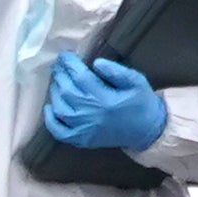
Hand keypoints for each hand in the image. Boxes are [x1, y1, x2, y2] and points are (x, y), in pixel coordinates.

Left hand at [47, 55, 169, 154]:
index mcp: (104, 98)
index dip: (69, 64)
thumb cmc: (141, 103)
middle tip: (59, 65)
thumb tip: (96, 63)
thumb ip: (116, 71)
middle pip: (66, 91)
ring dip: (55, 93)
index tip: (64, 55)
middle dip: (60, 75)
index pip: (79, 77)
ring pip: (60, 108)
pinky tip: (50, 107)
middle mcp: (91, 114)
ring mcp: (85, 129)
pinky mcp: (82, 140)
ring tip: (58, 81)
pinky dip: (51, 120)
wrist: (147, 131)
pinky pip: (59, 132)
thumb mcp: (136, 81)